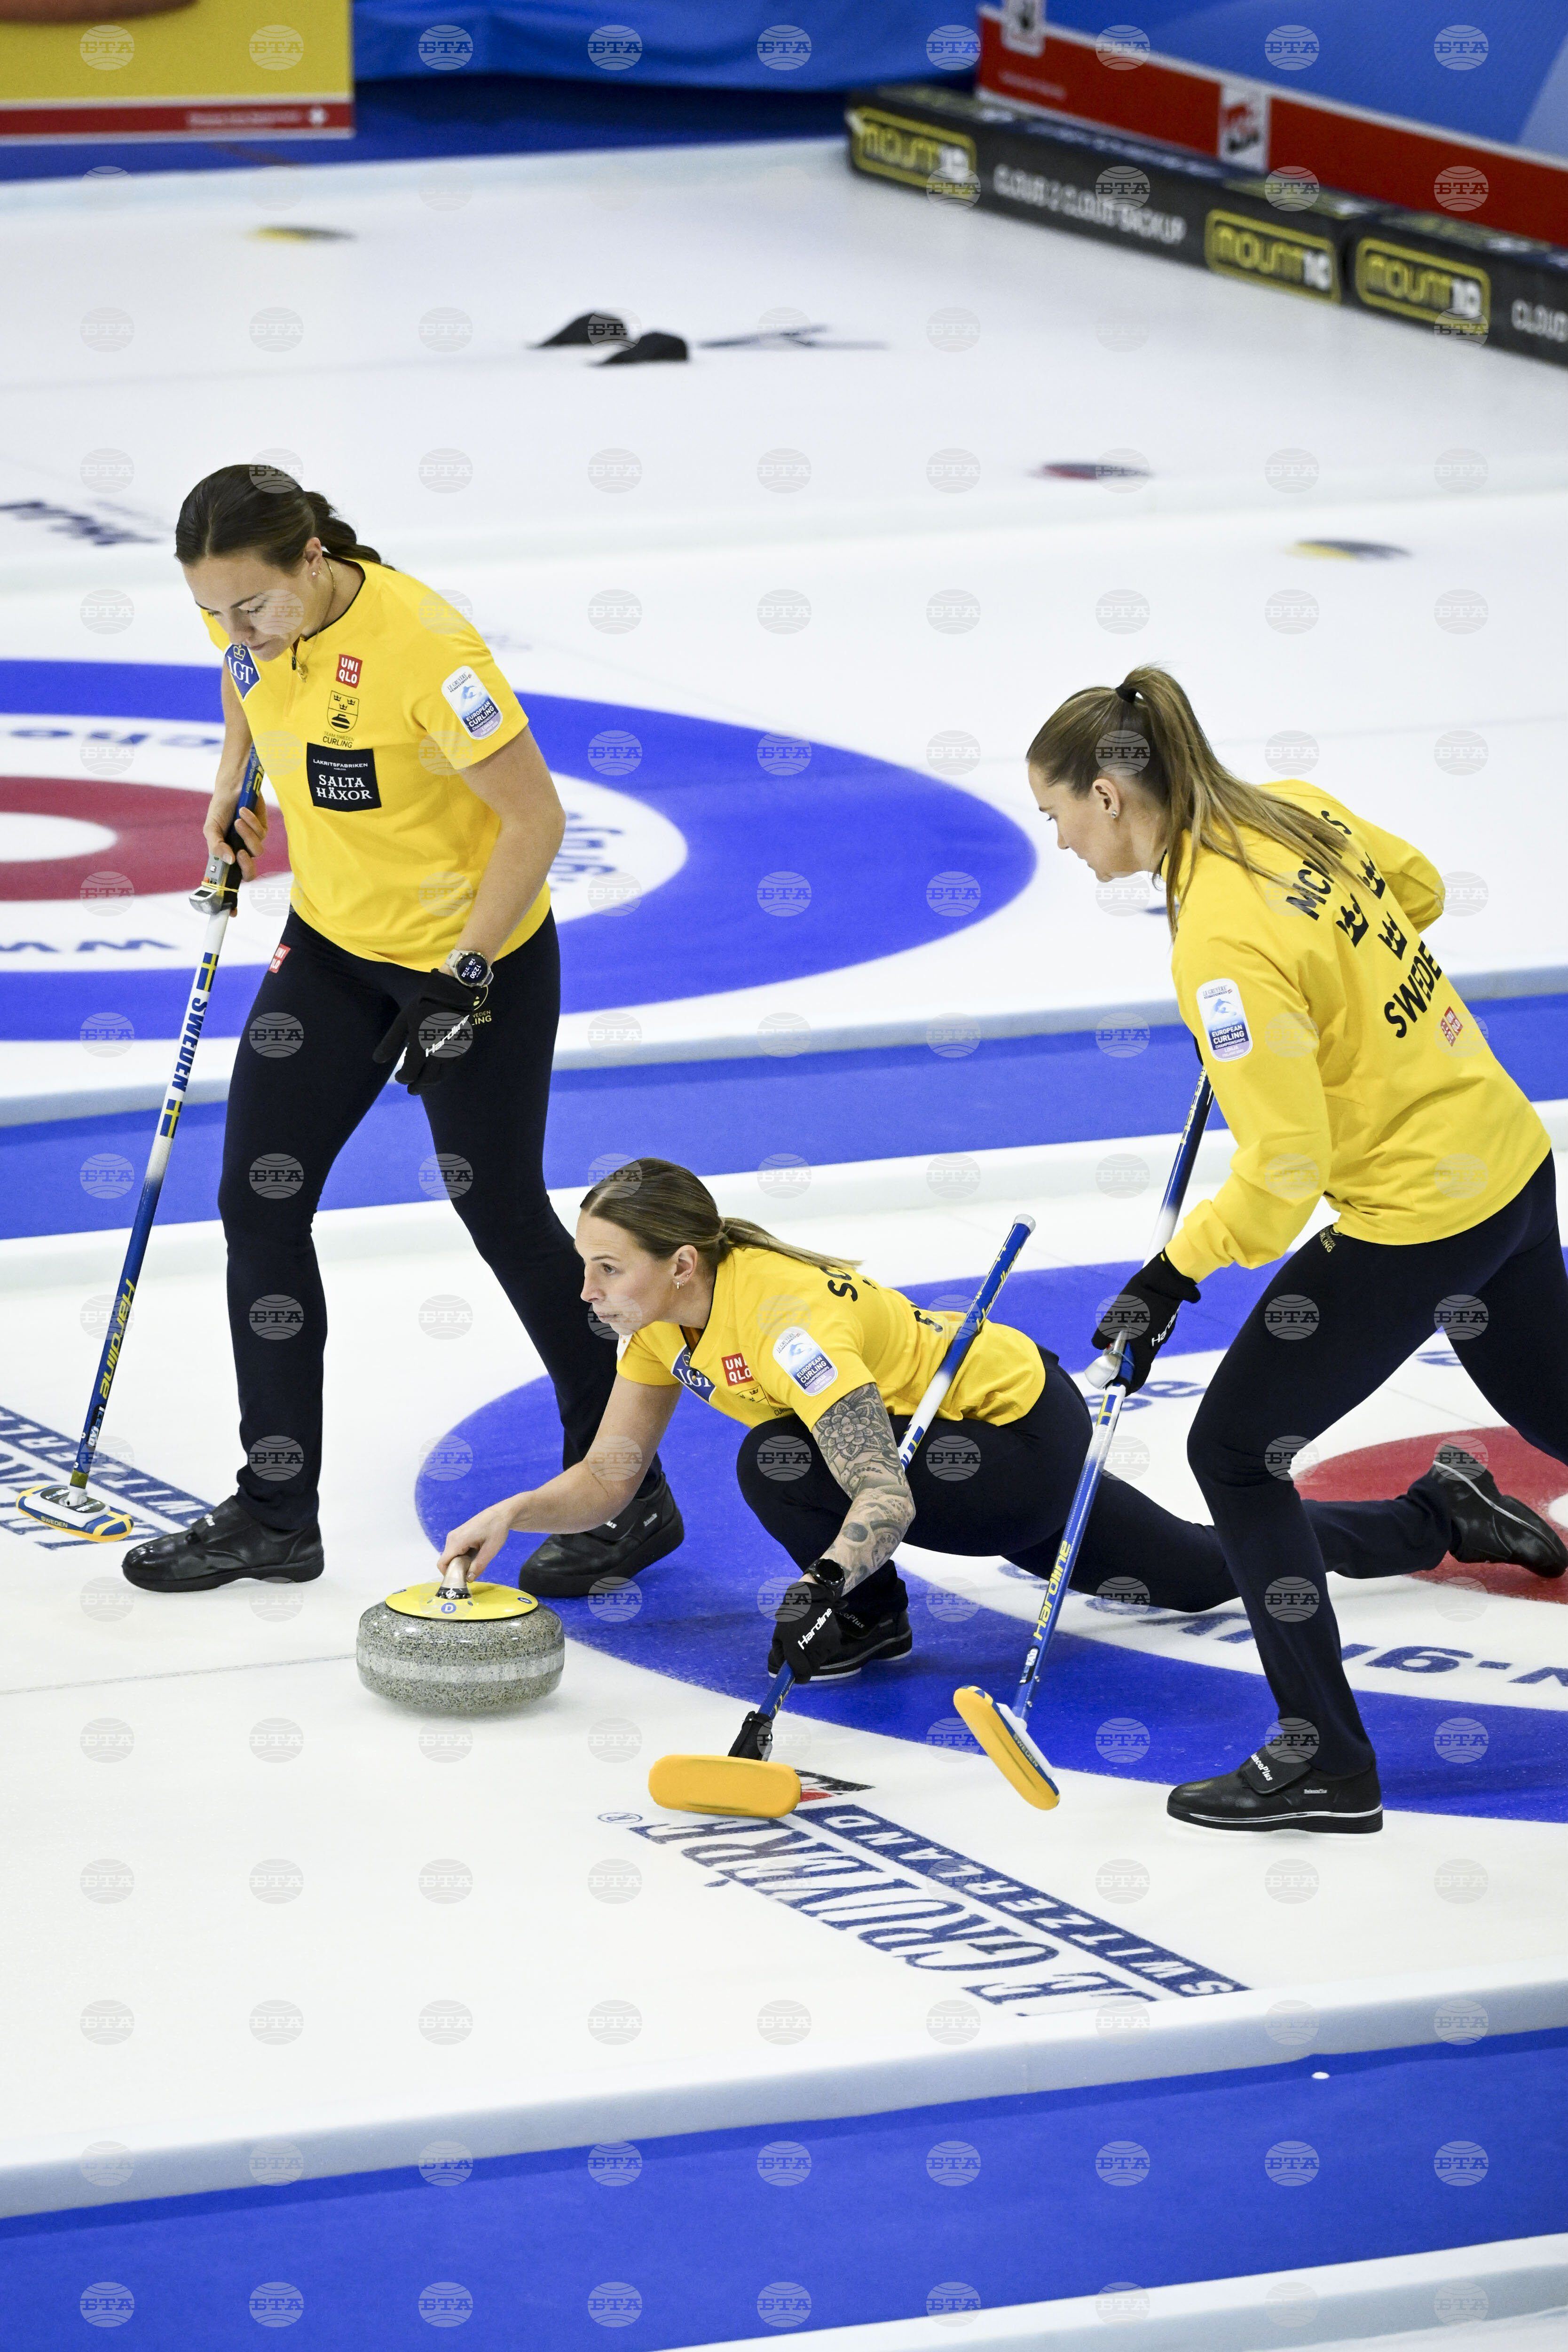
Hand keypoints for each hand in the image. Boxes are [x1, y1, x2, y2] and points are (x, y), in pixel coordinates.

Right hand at [204, 776, 266, 881]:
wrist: (232, 788)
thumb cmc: (219, 809)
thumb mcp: (211, 828)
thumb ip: (216, 846)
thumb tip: (229, 861)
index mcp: (226, 854)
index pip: (231, 877)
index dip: (231, 889)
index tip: (229, 898)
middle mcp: (239, 851)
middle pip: (249, 872)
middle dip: (247, 866)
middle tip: (240, 854)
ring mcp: (252, 841)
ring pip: (257, 851)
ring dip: (247, 835)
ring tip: (238, 821)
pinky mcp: (262, 830)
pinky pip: (261, 834)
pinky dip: (251, 822)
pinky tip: (243, 811)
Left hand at [374, 969, 483, 1092]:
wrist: (451, 994)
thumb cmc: (422, 1005)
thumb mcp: (402, 1022)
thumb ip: (390, 1043)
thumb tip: (377, 1060)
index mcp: (421, 1047)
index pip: (410, 1073)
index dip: (403, 1078)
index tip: (399, 1077)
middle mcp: (438, 1054)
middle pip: (427, 1080)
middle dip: (417, 1087)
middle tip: (411, 1090)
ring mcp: (451, 1052)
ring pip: (440, 1076)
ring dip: (430, 1083)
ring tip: (422, 1085)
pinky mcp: (460, 1048)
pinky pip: (450, 1067)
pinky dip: (441, 1073)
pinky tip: (435, 1072)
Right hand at [437, 1501, 519, 1580]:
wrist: (501, 1514)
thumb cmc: (496, 1530)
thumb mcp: (490, 1550)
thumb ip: (478, 1566)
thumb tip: (468, 1580)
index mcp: (457, 1541)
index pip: (442, 1563)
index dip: (449, 1574)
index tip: (462, 1579)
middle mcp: (451, 1538)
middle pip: (447, 1561)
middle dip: (458, 1569)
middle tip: (474, 1570)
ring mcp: (454, 1535)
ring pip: (452, 1556)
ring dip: (462, 1562)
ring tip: (478, 1559)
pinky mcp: (458, 1535)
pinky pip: (456, 1551)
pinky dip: (464, 1556)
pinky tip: (477, 1553)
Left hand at [769, 1573, 844, 1681]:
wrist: (810, 1598)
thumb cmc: (790, 1616)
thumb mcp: (778, 1635)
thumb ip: (781, 1655)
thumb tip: (787, 1671)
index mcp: (795, 1647)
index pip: (802, 1674)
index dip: (798, 1677)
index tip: (795, 1675)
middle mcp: (813, 1649)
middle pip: (812, 1669)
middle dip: (805, 1665)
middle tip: (801, 1653)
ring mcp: (826, 1645)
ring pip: (820, 1660)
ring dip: (814, 1655)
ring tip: (809, 1639)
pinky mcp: (835, 1641)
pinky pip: (827, 1652)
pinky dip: (823, 1648)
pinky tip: (818, 1636)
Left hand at [1091, 1250, 1199, 1395]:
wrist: (1163, 1280)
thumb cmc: (1136, 1298)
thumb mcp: (1113, 1315)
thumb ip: (1103, 1333)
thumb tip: (1098, 1346)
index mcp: (1143, 1345)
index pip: (1139, 1374)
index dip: (1131, 1384)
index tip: (1122, 1389)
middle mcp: (1155, 1343)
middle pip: (1141, 1362)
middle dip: (1127, 1365)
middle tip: (1114, 1362)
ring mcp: (1162, 1334)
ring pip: (1145, 1349)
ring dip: (1133, 1349)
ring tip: (1120, 1340)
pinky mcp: (1165, 1325)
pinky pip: (1151, 1337)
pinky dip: (1141, 1338)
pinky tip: (1133, 1325)